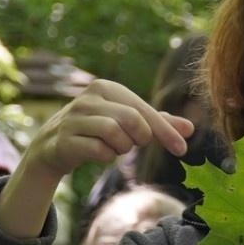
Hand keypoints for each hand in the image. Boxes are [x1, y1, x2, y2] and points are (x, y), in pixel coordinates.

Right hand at [27, 79, 194, 177]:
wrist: (53, 146)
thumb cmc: (96, 131)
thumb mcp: (126, 122)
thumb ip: (157, 123)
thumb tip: (190, 128)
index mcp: (105, 88)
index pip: (144, 109)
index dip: (165, 130)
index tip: (183, 148)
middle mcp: (88, 98)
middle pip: (132, 120)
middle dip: (139, 138)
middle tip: (132, 143)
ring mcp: (73, 118)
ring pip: (114, 134)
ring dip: (121, 147)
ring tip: (114, 147)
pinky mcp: (64, 139)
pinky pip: (97, 150)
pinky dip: (106, 156)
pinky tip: (100, 153)